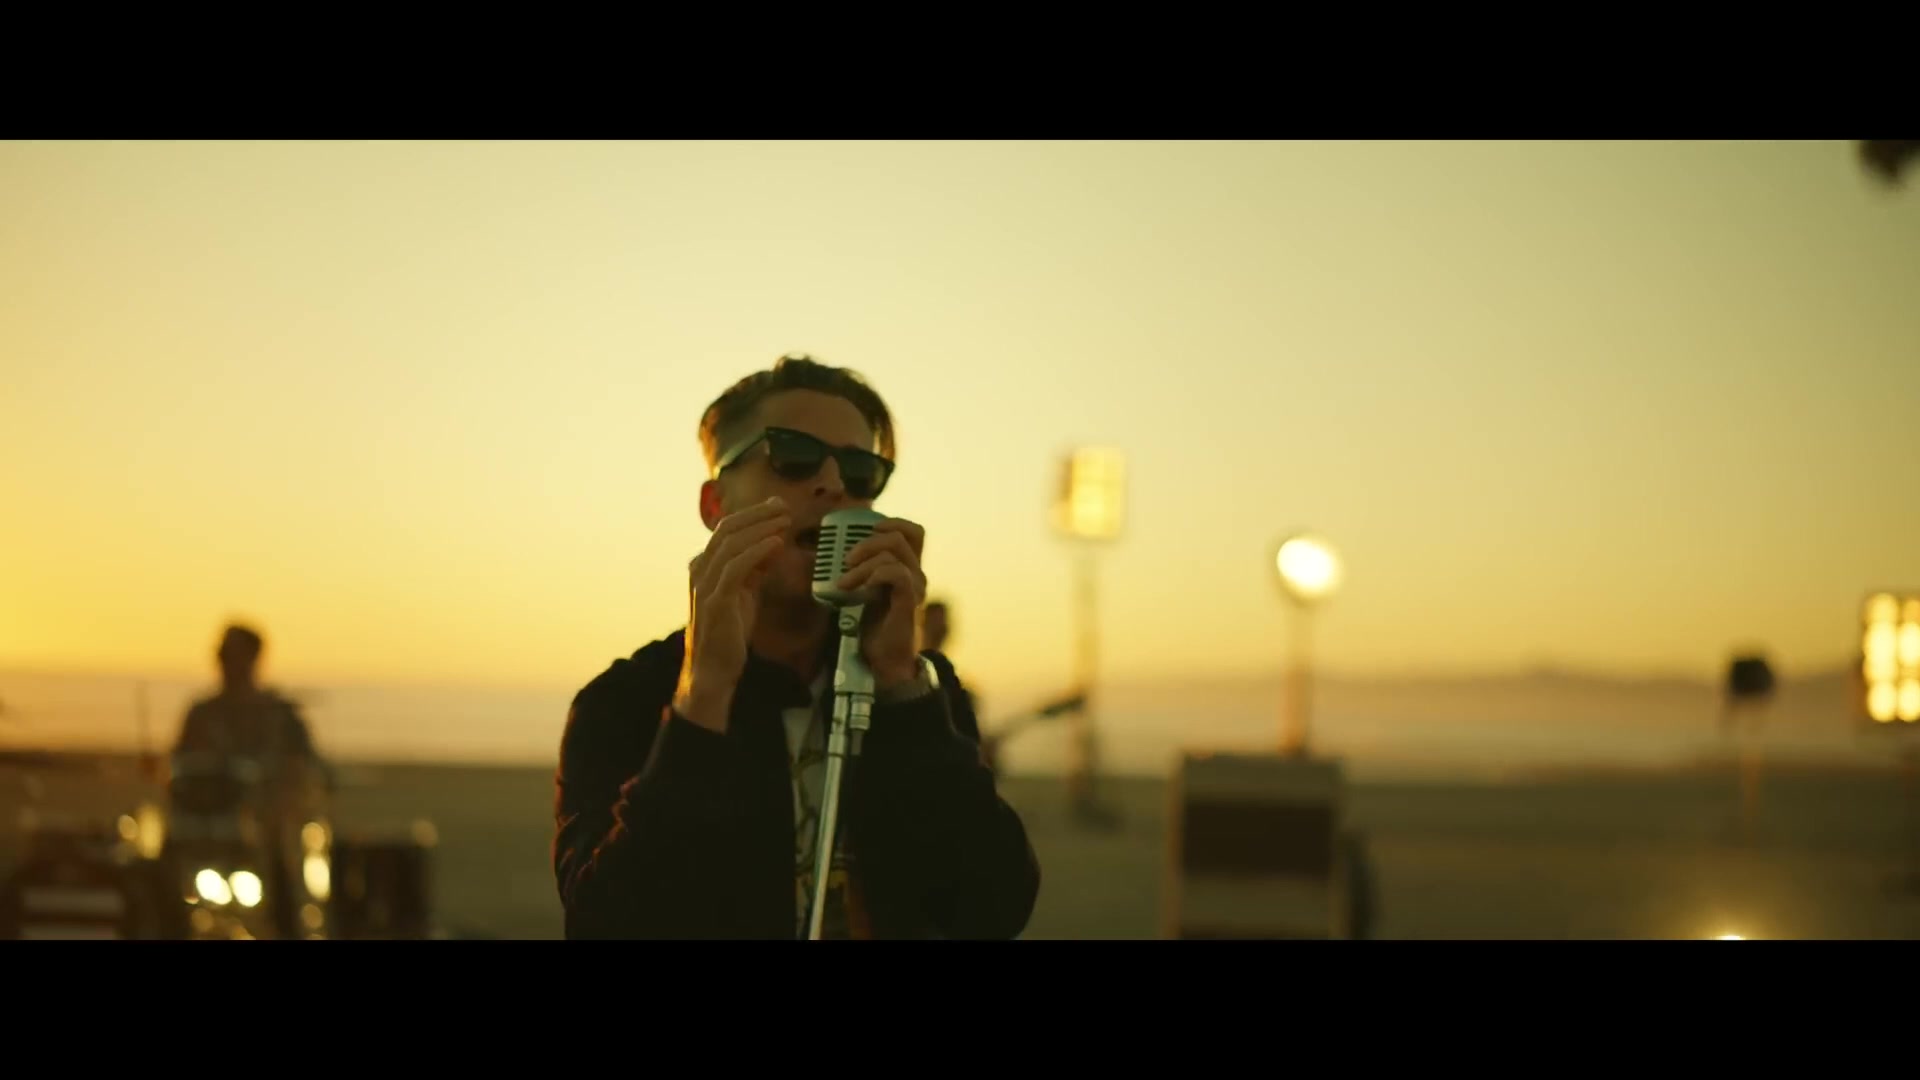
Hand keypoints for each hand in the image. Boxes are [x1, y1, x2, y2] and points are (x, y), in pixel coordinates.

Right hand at [677, 497, 790, 730]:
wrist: (713, 669)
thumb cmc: (729, 632)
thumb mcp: (743, 592)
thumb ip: (754, 568)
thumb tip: (773, 545)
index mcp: (703, 566)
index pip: (726, 529)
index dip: (752, 514)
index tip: (777, 507)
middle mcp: (699, 570)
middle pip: (727, 529)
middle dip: (758, 515)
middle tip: (784, 507)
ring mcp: (704, 585)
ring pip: (731, 544)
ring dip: (761, 528)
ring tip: (785, 521)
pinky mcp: (715, 601)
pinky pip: (736, 568)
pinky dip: (757, 551)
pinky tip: (777, 543)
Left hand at [835, 517, 927, 688]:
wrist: (885, 661)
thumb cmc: (875, 627)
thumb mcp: (867, 591)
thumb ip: (864, 570)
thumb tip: (842, 551)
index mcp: (909, 568)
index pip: (914, 531)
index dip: (892, 522)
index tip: (867, 532)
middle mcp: (917, 574)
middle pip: (900, 536)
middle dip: (868, 543)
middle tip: (847, 561)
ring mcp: (916, 587)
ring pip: (894, 553)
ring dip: (863, 564)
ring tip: (845, 583)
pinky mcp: (910, 601)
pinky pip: (897, 573)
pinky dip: (875, 575)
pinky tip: (862, 589)